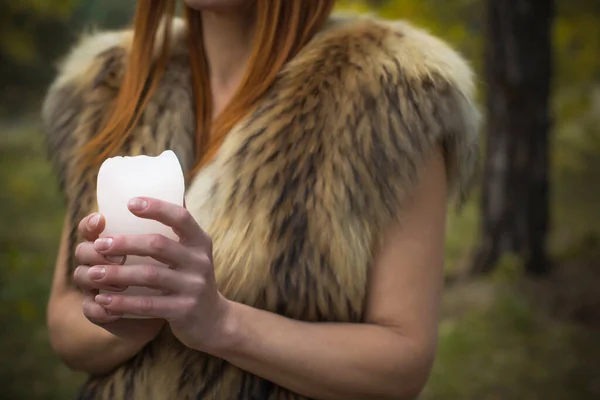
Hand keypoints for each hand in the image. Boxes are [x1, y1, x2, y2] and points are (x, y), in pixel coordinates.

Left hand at [84, 197, 233, 352]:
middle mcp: (200, 261)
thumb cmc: (192, 278)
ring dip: (116, 274)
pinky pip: (148, 305)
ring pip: (149, 276)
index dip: (156, 207)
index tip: (129, 203)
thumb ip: (178, 228)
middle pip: (158, 245)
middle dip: (125, 243)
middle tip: (98, 245)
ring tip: (92, 273)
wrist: (213, 320)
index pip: (181, 217)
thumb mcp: (193, 251)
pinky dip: (122, 303)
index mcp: (200, 241)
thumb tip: (165, 185)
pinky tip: (101, 300)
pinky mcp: (184, 310)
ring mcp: (193, 286)